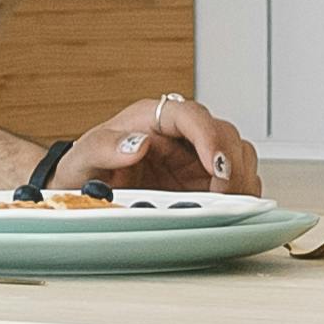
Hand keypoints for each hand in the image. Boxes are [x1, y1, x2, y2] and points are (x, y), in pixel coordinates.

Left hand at [62, 92, 261, 188]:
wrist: (82, 191)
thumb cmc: (85, 169)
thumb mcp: (84, 157)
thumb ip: (104, 147)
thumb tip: (137, 144)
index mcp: (153, 119)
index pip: (190, 115)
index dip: (208, 137)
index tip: (214, 164)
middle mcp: (180, 134)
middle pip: (223, 133)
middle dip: (230, 164)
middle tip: (223, 194)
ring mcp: (194, 158)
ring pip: (237, 154)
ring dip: (240, 179)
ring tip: (228, 204)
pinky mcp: (203, 180)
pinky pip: (236, 179)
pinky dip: (240, 193)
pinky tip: (230, 208)